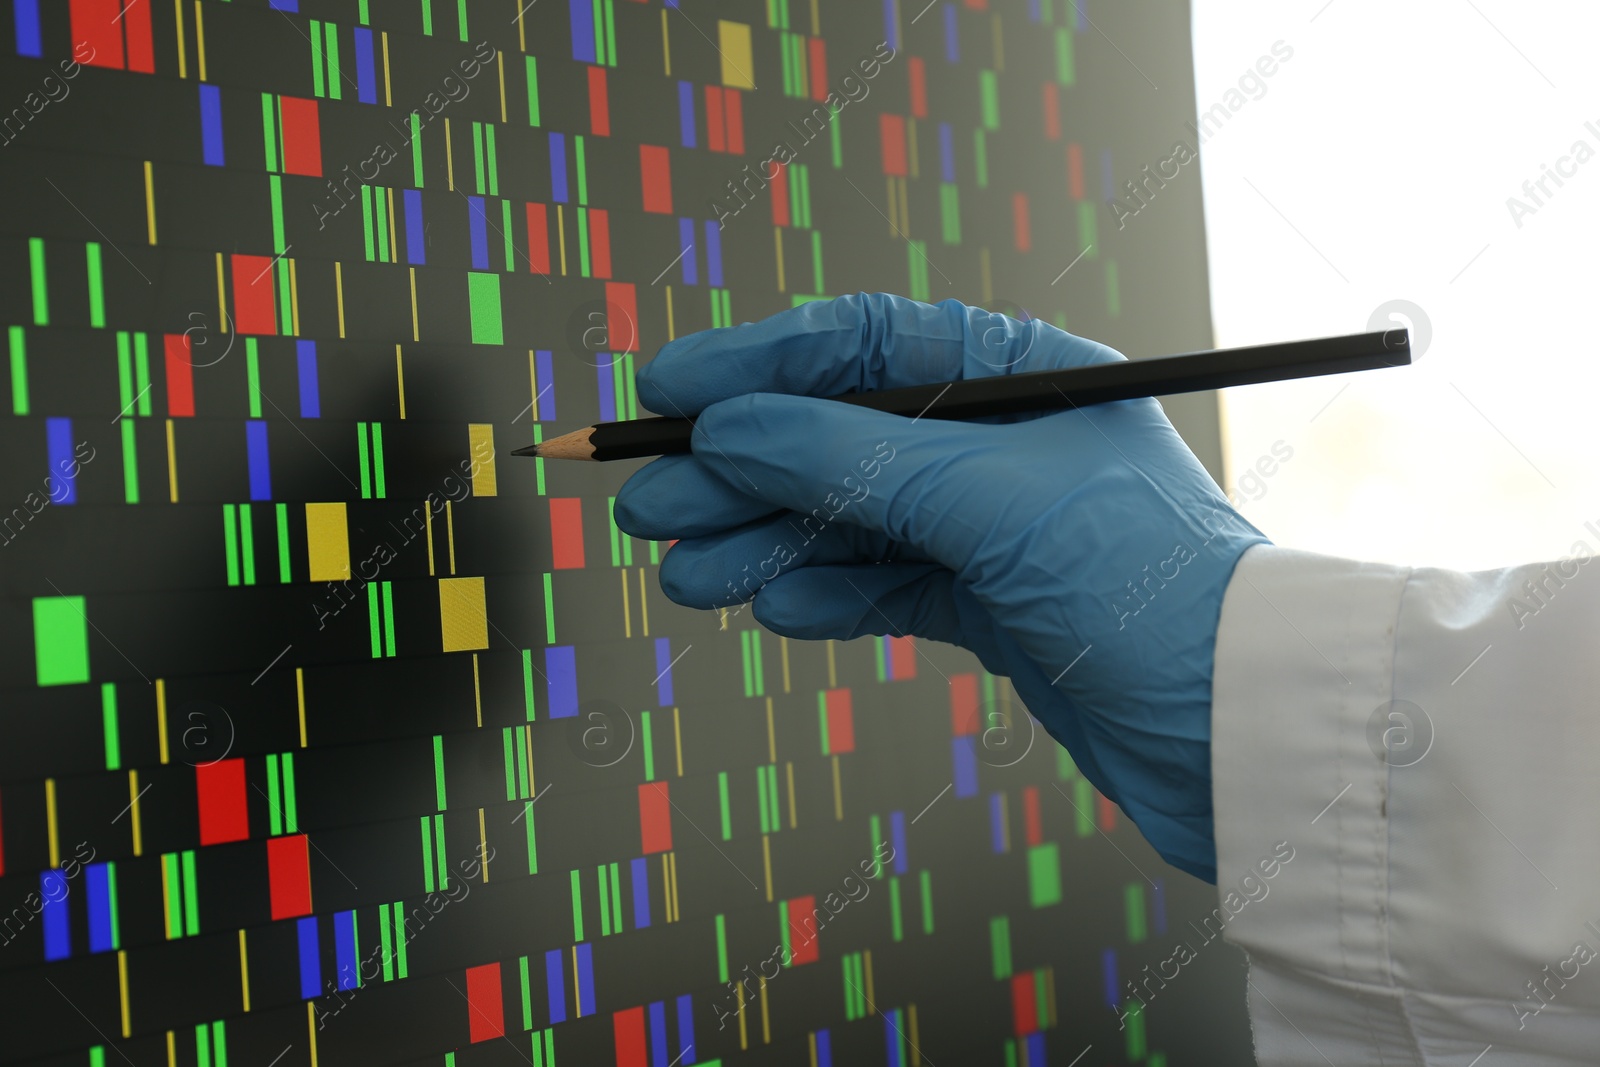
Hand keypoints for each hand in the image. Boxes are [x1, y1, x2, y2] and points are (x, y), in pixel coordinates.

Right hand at [614, 293, 1269, 881]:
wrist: (1238, 726)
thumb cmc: (1149, 584)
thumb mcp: (990, 501)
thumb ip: (852, 460)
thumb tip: (733, 427)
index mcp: (1022, 375)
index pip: (862, 344)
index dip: (756, 364)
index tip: (668, 391)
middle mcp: (1003, 443)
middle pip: (840, 439)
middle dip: (742, 473)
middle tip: (651, 507)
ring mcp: (994, 526)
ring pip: (851, 521)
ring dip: (768, 546)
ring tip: (689, 577)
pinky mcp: (992, 605)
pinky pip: (886, 588)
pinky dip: (830, 598)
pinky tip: (778, 610)